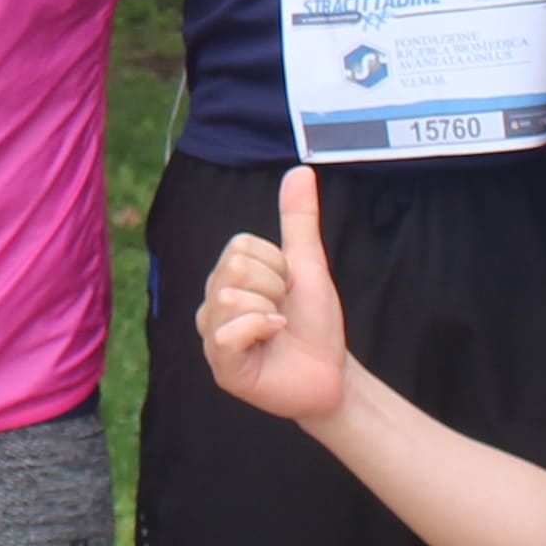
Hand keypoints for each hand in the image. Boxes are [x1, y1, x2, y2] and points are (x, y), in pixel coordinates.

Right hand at [197, 168, 353, 423]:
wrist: (332, 374)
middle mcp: (213, 303)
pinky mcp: (220, 366)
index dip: (276, 266)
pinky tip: (272, 343)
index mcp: (229, 277)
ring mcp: (213, 336)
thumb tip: (300, 171)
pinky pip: (228, 333)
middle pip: (234, 269)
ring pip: (231, 298)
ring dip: (270, 313)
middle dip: (274, 289)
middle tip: (283, 312)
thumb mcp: (309, 266)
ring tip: (277, 332)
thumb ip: (299, 220)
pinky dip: (261, 332)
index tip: (287, 290)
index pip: (241, 247)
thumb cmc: (316, 324)